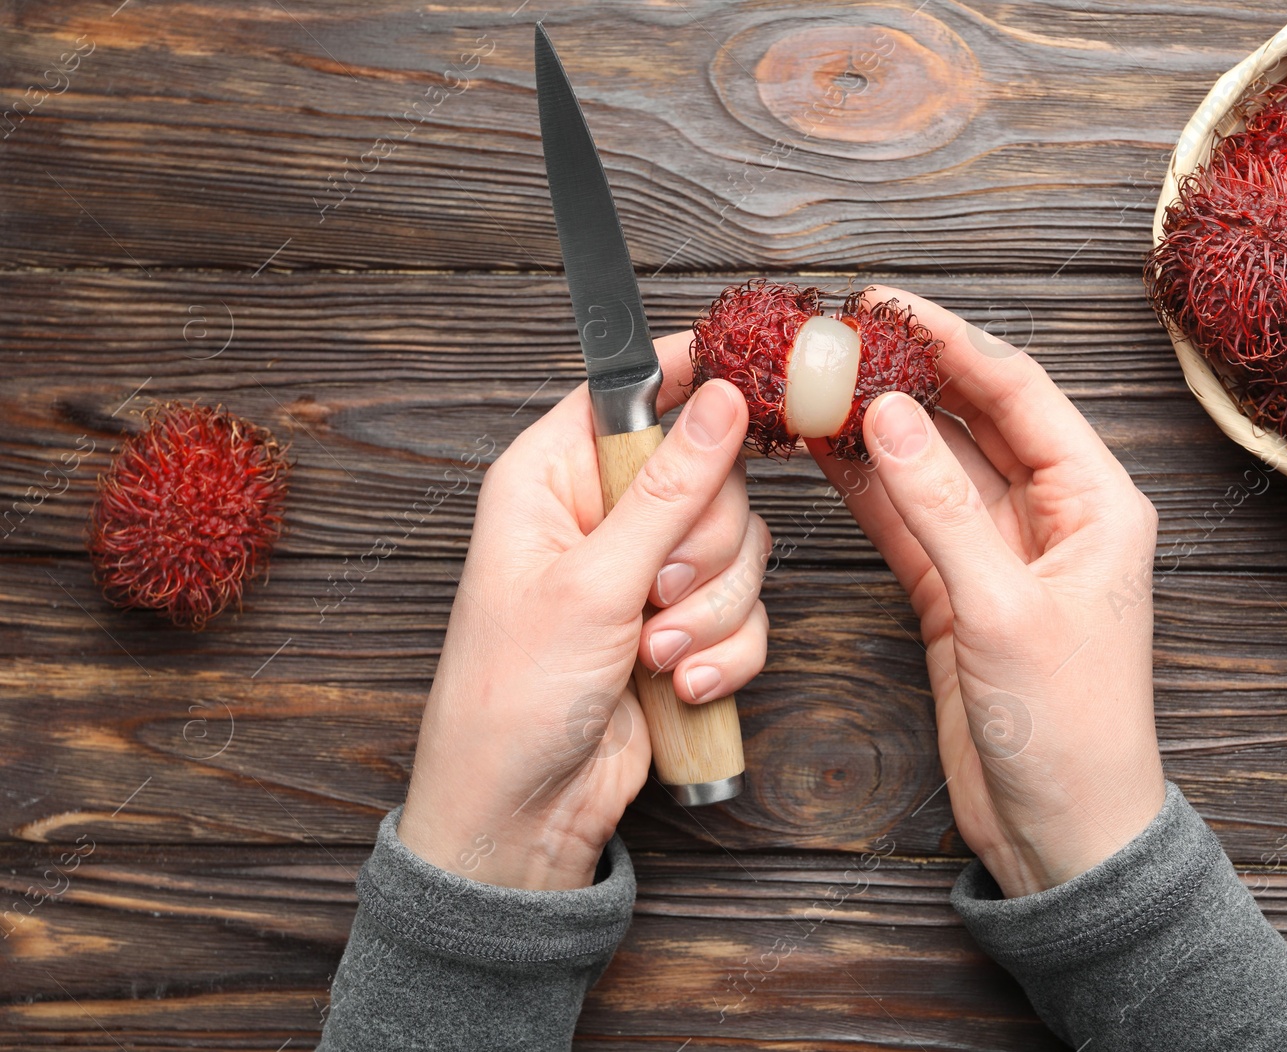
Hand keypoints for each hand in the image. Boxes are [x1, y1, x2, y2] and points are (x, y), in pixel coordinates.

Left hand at [398, 333, 769, 890]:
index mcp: (552, 478)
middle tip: (658, 589)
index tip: (748, 379)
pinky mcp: (680, 628)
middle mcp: (601, 516)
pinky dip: (723, 654)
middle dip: (703, 548)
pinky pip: (746, 613)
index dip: (689, 376)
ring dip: (709, 613)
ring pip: (738, 550)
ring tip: (654, 656)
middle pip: (710, 476)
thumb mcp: (593, 583)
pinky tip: (679, 687)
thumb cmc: (514, 695)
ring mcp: (644, 575)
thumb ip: (669, 489)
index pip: (630, 390)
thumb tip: (721, 399)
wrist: (523, 811)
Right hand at [805, 288, 1165, 897]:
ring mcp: (1002, 554)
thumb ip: (941, 507)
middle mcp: (1054, 516)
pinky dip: (868, 489)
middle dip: (906, 376)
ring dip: (877, 430)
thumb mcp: (1002, 610)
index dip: (951, 341)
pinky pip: (910, 521)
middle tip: (837, 338)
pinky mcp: (961, 593)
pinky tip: (824, 452)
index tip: (887, 305)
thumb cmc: (1068, 728)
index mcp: (1097, 503)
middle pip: (972, 420)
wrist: (1063, 830)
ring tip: (815, 384)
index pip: (1019, 391)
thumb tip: (885, 417)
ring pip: (932, 468)